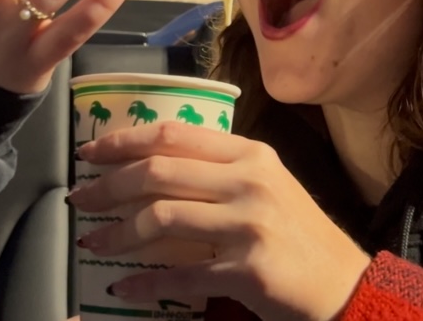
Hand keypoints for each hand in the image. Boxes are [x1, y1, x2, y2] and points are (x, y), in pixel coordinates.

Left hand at [68, 122, 371, 320]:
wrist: (343, 286)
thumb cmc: (298, 236)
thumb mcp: (265, 186)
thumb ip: (218, 169)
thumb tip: (148, 165)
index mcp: (250, 155)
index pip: (174, 135)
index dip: (123, 140)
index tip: (89, 152)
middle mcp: (250, 182)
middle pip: (158, 173)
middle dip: (107, 185)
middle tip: (79, 199)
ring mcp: (250, 225)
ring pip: (161, 219)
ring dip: (116, 233)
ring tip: (92, 242)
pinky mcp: (248, 270)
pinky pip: (179, 273)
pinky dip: (143, 282)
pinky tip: (122, 285)